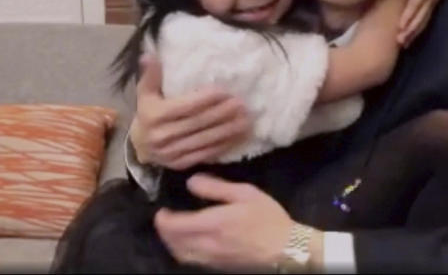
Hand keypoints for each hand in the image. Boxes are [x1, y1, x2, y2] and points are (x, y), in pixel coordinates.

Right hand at [131, 55, 251, 169]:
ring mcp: (172, 153)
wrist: (139, 146)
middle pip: (198, 123)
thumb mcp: (145, 93)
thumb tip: (150, 55)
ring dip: (228, 130)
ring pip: (205, 140)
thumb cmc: (146, 113)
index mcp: (154, 115)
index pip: (185, 107)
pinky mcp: (181, 164)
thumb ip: (150, 75)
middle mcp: (162, 136)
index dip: (206, 99)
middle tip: (242, 104)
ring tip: (246, 120)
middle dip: (222, 114)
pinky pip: (205, 154)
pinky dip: (223, 145)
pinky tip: (237, 137)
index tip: (225, 91)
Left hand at [155, 174, 293, 269]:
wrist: (286, 249)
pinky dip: (183, 252)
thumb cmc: (267, 217)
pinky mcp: (218, 267)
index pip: (174, 225)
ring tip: (173, 231)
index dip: (162, 219)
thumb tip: (191, 182)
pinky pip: (192, 261)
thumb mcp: (244, 193)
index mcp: (212, 224)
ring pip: (181, 254)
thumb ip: (215, 187)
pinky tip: (188, 243)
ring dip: (171, 243)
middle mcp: (207, 244)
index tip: (161, 210)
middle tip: (164, 219)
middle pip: (173, 243)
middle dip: (164, 231)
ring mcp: (212, 259)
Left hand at [393, 0, 447, 46]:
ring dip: (414, 32)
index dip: (410, 13)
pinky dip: (417, 31)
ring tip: (402, 43)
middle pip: (421, 13)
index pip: (418, 0)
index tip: (401, 24)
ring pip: (424, 19)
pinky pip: (425, 20)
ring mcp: (433, 1)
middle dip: (411, 27)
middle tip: (399, 39)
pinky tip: (408, 41)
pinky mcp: (431, 5)